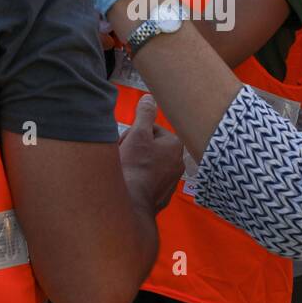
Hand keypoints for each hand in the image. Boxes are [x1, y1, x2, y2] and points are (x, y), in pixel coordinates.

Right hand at [118, 95, 183, 215]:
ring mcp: (171, 180)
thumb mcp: (138, 134)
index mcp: (174, 145)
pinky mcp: (162, 195)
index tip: (126, 142)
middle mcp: (178, 163)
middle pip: (151, 147)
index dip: (134, 134)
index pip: (150, 130)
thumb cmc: (134, 168)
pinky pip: (148, 180)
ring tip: (125, 169)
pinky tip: (129, 181)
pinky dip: (139, 179)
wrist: (131, 203)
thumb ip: (145, 114)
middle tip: (123, 155)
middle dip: (135, 149)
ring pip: (149, 163)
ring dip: (136, 163)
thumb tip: (149, 99)